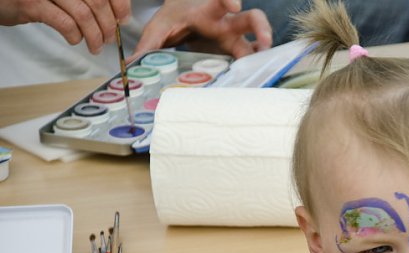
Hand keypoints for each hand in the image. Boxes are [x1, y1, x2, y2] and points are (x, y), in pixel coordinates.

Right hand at [0, 0, 130, 53]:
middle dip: (108, 24)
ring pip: (84, 14)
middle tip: (109, 38)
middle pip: (97, 1)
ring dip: (94, 35)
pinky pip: (64, 23)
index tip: (123, 19)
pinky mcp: (32, 3)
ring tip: (95, 46)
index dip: (119, 4)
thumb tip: (114, 14)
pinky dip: (75, 36)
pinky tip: (74, 40)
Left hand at [132, 0, 271, 59]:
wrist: (184, 17)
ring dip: (262, 56)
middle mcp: (227, 23)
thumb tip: (133, 64)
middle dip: (260, 28)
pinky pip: (250, 60)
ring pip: (256, 43)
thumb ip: (149, 43)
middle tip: (264, 42)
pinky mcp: (236, 54)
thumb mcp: (159, 27)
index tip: (233, 5)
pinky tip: (255, 80)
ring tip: (265, 68)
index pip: (222, 0)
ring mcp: (235, 39)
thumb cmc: (175, 19)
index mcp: (209, 10)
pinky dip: (255, 70)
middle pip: (252, 19)